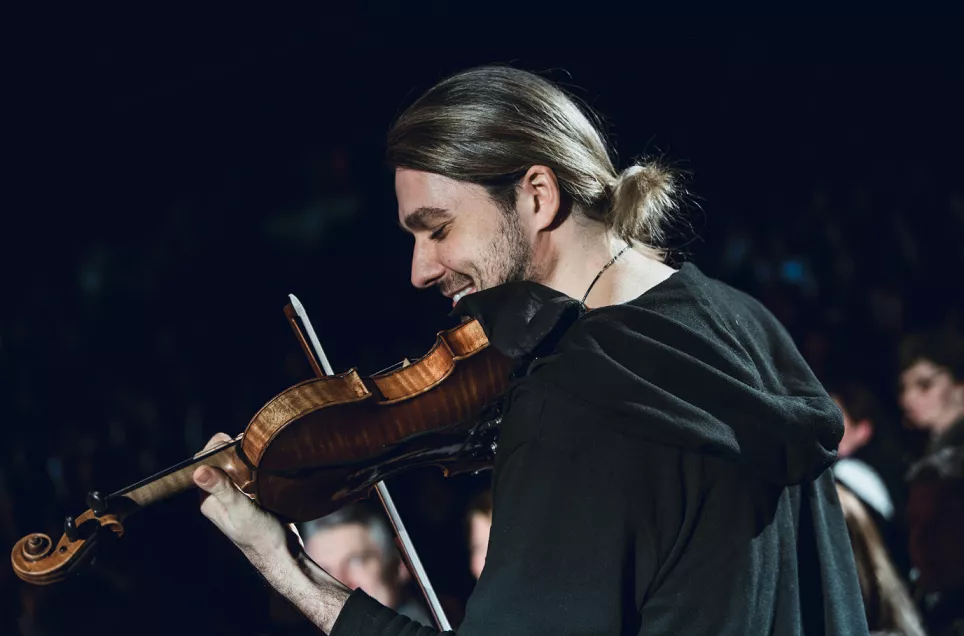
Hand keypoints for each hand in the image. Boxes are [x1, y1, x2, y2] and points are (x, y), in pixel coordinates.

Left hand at [192, 433, 289, 567]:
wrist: (283, 554)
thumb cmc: (261, 536)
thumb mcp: (241, 510)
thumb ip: (222, 489)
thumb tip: (198, 471)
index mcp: (208, 500)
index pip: (202, 464)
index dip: (214, 448)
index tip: (232, 441)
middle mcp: (218, 497)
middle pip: (218, 462)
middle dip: (232, 449)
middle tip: (250, 446)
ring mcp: (235, 496)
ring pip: (235, 466)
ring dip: (245, 456)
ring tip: (260, 452)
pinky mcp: (251, 496)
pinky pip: (249, 473)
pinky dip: (256, 465)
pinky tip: (267, 463)